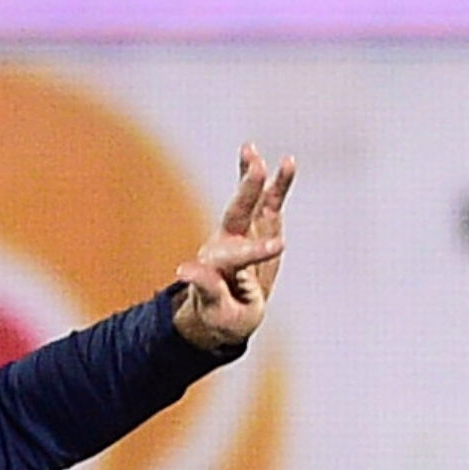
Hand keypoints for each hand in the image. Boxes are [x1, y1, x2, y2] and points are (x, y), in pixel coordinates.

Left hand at [171, 144, 296, 353]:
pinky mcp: (258, 229)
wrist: (226, 313)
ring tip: (255, 151)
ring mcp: (242, 233)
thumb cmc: (222, 318)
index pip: (238, 255)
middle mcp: (227, 244)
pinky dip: (275, 183)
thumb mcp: (218, 313)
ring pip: (250, 202)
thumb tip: (184, 269)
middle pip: (237, 214)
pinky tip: (284, 162)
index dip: (256, 250)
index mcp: (219, 267)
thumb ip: (206, 290)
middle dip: (247, 191)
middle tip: (256, 168)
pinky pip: (268, 202)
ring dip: (255, 177)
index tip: (278, 247)